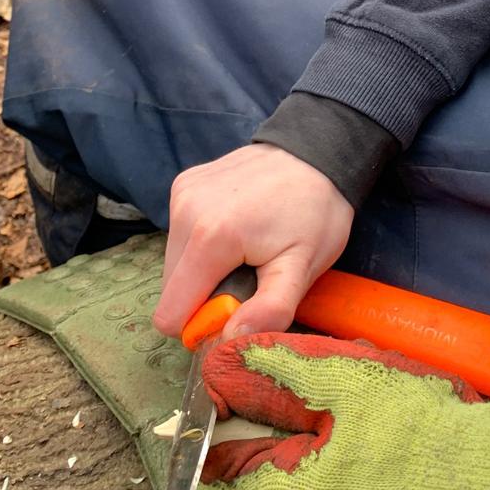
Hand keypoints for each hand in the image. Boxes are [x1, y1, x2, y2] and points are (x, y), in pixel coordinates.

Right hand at [153, 143, 353, 337]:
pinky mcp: (183, 183)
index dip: (203, 323)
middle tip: (248, 274)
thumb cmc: (316, 210)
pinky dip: (202, 241)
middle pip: (172, 290)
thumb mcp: (305, 265)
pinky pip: (179, 234)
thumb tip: (232, 340)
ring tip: (245, 248)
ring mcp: (181, 193)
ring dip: (204, 269)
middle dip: (206, 295)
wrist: (317, 149)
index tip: (238, 306)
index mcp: (211, 238)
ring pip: (174, 264)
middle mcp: (185, 212)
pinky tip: (236, 225)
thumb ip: (271, 309)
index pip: (172, 315)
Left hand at [195, 331, 489, 489]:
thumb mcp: (346, 379)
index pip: (219, 459)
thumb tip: (225, 355)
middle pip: (258, 484)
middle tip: (328, 402)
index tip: (264, 386)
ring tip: (364, 428)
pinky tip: (384, 465)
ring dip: (315, 467)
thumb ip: (276, 368)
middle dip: (278, 440)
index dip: (234, 414)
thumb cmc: (422, 433)